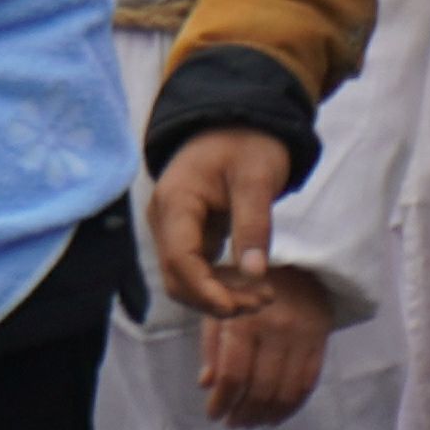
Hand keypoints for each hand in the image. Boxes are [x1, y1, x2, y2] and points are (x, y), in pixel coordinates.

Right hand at [149, 129, 297, 323]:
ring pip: (185, 278)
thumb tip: (254, 273)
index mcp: (175, 202)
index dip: (204, 291)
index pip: (179, 259)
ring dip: (220, 295)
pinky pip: (196, 269)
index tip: (237, 307)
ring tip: (264, 296)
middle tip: (263, 301)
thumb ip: (254, 224)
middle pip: (177, 277)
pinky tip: (252, 286)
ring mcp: (174, 229)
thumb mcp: (258, 178)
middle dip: (215, 298)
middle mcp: (165, 220)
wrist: (238, 122)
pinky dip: (220, 283)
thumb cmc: (247, 143)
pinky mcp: (188, 235)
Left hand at [198, 270, 334, 427]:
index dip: (222, 402)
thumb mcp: (220, 304)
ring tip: (252, 422)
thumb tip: (207, 384)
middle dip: (243, 413)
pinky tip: (277, 415)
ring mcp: (303, 337)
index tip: (213, 415)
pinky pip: (309, 382)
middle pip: (260, 388)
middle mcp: (276, 331)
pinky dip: (292, 406)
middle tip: (232, 423)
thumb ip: (211, 344)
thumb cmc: (247, 283)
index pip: (234, 375)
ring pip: (285, 391)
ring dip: (266, 415)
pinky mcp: (321, 340)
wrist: (296, 260)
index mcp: (245, 321)